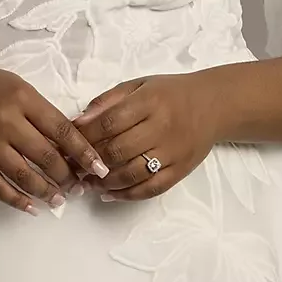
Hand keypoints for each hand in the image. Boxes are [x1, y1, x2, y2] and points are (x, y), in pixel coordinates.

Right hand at [0, 59, 109, 214]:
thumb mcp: (21, 89)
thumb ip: (43, 114)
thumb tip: (70, 146)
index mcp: (24, 99)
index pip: (61, 130)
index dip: (83, 152)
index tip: (99, 168)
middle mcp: (7, 120)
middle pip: (45, 156)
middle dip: (66, 176)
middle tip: (78, 188)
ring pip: (22, 175)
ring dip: (44, 192)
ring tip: (58, 200)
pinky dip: (15, 199)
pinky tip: (30, 207)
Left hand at [71, 71, 223, 201]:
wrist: (213, 105)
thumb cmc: (170, 93)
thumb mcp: (139, 85)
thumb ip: (108, 101)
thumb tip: (79, 121)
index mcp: (149, 102)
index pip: (110, 122)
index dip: (85, 135)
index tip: (68, 143)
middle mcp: (162, 127)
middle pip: (118, 150)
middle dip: (91, 161)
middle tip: (73, 167)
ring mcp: (173, 151)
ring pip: (133, 173)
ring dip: (105, 182)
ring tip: (88, 182)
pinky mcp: (181, 170)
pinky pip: (152, 188)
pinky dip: (128, 195)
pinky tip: (110, 194)